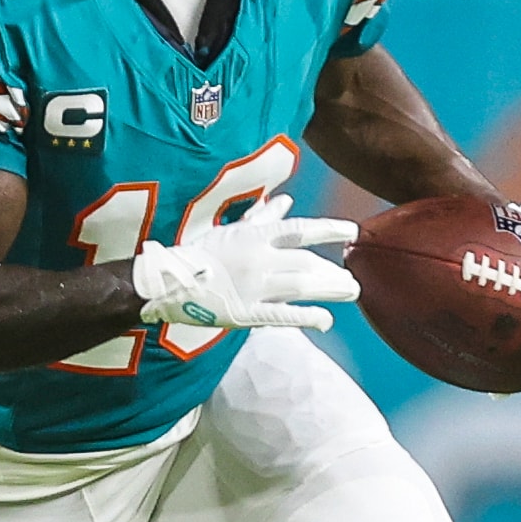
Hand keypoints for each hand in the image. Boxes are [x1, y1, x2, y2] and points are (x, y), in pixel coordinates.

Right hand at [132, 194, 359, 333]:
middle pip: (306, 264)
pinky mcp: (246, 312)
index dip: (328, 230)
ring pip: (300, 287)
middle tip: (352, 279)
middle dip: (332, 271)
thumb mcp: (232, 229)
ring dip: (329, 290)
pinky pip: (281, 315)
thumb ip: (262, 217)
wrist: (168, 280)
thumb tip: (286, 202)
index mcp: (254, 237)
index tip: (352, 231)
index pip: (300, 230)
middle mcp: (258, 260)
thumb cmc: (201, 252)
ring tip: (350, 292)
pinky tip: (326, 319)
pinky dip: (306, 317)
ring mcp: (253, 287)